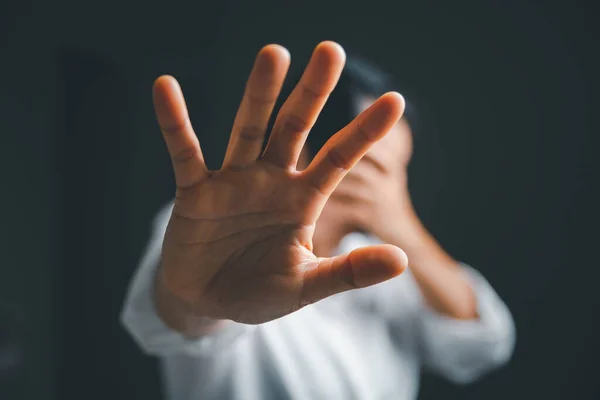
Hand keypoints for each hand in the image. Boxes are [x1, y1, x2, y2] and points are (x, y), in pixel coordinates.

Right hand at [153, 42, 407, 325]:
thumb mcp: (306, 286)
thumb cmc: (260, 292)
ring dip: (260, 93)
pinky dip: (175, 124)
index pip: (339, 159)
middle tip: (331, 51)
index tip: (395, 101)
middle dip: (313, 92)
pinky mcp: (195, 193)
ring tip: (275, 53)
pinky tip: (166, 87)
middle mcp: (271, 181)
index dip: (365, 132)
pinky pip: (185, 153)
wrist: (208, 304)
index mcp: (302, 200)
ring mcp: (233, 182)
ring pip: (248, 129)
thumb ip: (348, 272)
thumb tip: (401, 260)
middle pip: (294, 128)